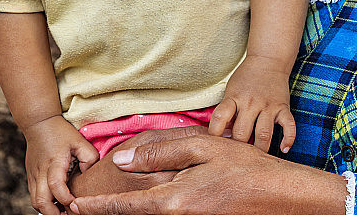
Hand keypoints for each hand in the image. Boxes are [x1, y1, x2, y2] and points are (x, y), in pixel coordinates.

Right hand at [23, 115, 99, 214]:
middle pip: (40, 201)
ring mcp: (33, 176)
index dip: (65, 198)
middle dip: (54, 213)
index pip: (56, 185)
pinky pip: (34, 196)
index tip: (76, 202)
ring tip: (63, 211)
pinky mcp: (30, 178)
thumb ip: (89, 158)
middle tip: (69, 214)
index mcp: (54, 162)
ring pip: (35, 202)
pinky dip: (44, 204)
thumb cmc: (61, 132)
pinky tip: (56, 203)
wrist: (39, 124)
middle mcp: (40, 172)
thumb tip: (90, 176)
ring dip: (48, 210)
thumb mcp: (80, 141)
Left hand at [69, 132, 346, 214]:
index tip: (73, 206)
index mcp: (173, 201)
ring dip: (136, 208)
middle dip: (111, 211)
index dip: (96, 207)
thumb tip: (122, 158)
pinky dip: (156, 208)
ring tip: (115, 203)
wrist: (282, 197)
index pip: (124, 207)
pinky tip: (156, 196)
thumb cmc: (245, 167)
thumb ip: (161, 152)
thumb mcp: (204, 147)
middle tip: (84, 208)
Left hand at [208, 55, 295, 152]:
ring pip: (264, 134)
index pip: (220, 118)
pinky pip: (289, 126)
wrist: (268, 60)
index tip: (214, 147)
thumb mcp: (230, 91)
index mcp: (234, 98)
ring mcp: (269, 105)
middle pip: (242, 133)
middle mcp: (251, 102)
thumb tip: (220, 140)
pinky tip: (284, 149)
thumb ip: (226, 113)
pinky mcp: (283, 107)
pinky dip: (288, 139)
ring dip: (259, 150)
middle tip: (235, 159)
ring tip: (255, 161)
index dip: (215, 135)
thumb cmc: (245, 79)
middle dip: (237, 150)